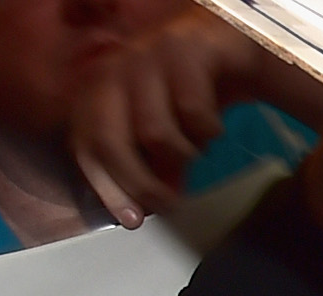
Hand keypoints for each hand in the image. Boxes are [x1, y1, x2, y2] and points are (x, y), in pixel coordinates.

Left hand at [71, 10, 322, 226]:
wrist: (237, 47)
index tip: (132, 221)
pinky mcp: (184, 48)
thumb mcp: (170, 132)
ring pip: (153, 130)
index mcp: (102, 86)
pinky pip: (192, 110)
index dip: (103, 184)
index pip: (85, 140)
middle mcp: (115, 66)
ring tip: (198, 152)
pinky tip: (214, 128)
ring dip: (183, 153)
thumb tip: (144, 210)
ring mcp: (148, 54)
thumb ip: (154, 165)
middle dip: (138, 180)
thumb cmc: (197, 91)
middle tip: (170, 205)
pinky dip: (208, 130)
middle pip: (107, 136)